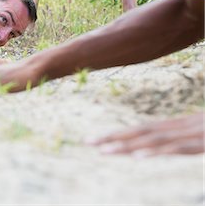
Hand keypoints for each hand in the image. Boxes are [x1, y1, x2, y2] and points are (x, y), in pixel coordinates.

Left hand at [87, 113, 203, 156]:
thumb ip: (187, 137)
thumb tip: (172, 140)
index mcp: (180, 125)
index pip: (143, 129)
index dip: (119, 134)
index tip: (96, 139)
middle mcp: (182, 126)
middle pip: (142, 131)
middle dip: (113, 137)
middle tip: (88, 142)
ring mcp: (193, 134)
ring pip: (154, 139)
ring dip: (127, 145)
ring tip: (104, 151)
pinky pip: (178, 148)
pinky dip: (156, 152)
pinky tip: (137, 157)